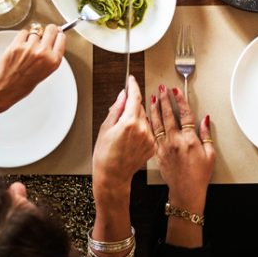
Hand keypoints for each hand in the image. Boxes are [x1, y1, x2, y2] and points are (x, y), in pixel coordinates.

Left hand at [0, 25, 66, 118]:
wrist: (2, 89)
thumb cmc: (21, 86)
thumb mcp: (43, 73)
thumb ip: (49, 57)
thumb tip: (51, 43)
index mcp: (53, 61)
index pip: (61, 38)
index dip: (58, 34)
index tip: (56, 33)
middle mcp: (43, 53)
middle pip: (51, 29)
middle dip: (48, 30)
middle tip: (44, 33)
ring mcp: (29, 48)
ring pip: (36, 31)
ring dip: (33, 36)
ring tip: (27, 47)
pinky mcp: (16, 44)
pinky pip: (23, 32)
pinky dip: (22, 36)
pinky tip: (20, 46)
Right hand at [92, 76, 155, 203]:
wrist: (112, 176)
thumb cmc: (104, 155)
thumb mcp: (106, 128)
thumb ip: (117, 108)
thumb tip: (123, 95)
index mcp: (130, 122)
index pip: (135, 96)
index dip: (133, 86)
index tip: (131, 80)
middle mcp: (143, 129)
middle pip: (140, 108)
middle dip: (132, 108)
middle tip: (120, 118)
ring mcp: (149, 138)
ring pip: (145, 119)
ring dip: (137, 120)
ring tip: (125, 134)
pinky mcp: (152, 146)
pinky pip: (148, 131)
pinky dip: (142, 131)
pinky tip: (131, 141)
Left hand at [149, 84, 213, 212]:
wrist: (186, 192)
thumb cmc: (199, 175)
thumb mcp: (210, 154)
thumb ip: (206, 135)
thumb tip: (205, 119)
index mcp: (190, 140)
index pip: (185, 115)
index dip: (180, 101)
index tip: (176, 91)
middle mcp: (175, 142)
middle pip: (168, 116)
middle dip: (164, 100)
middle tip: (161, 89)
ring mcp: (165, 147)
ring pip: (157, 124)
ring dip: (154, 109)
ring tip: (151, 98)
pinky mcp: (158, 153)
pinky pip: (152, 135)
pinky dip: (149, 125)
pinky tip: (147, 118)